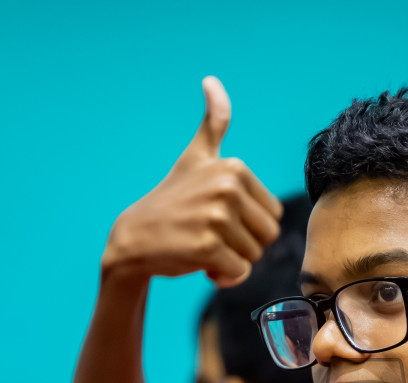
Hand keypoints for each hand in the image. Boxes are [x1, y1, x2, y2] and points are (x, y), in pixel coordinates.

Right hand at [102, 76, 283, 287]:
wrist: (134, 238)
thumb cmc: (172, 199)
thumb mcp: (195, 157)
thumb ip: (213, 123)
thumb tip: (212, 80)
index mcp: (233, 168)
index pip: (273, 214)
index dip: (250, 225)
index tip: (220, 218)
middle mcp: (227, 188)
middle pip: (268, 236)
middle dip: (244, 245)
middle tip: (213, 235)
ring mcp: (217, 217)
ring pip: (254, 256)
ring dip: (232, 261)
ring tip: (204, 246)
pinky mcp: (208, 247)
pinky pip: (239, 272)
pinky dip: (223, 277)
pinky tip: (200, 263)